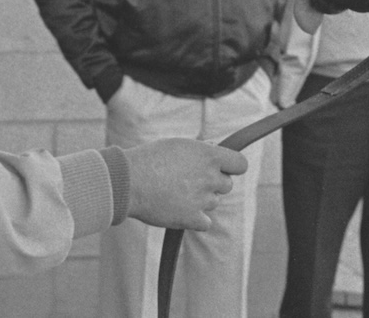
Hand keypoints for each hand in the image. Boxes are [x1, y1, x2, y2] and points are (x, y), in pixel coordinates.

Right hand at [123, 139, 247, 230]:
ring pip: (214, 203)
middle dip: (213, 184)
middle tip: (191, 182)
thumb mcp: (179, 145)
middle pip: (227, 185)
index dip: (233, 167)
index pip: (241, 164)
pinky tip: (181, 211)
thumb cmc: (150, 158)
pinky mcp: (191, 219)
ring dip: (201, 201)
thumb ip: (201, 150)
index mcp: (210, 156)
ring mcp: (202, 199)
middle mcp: (210, 177)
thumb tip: (214, 149)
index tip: (224, 169)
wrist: (127, 182)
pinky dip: (196, 220)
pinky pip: (206, 223)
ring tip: (177, 194)